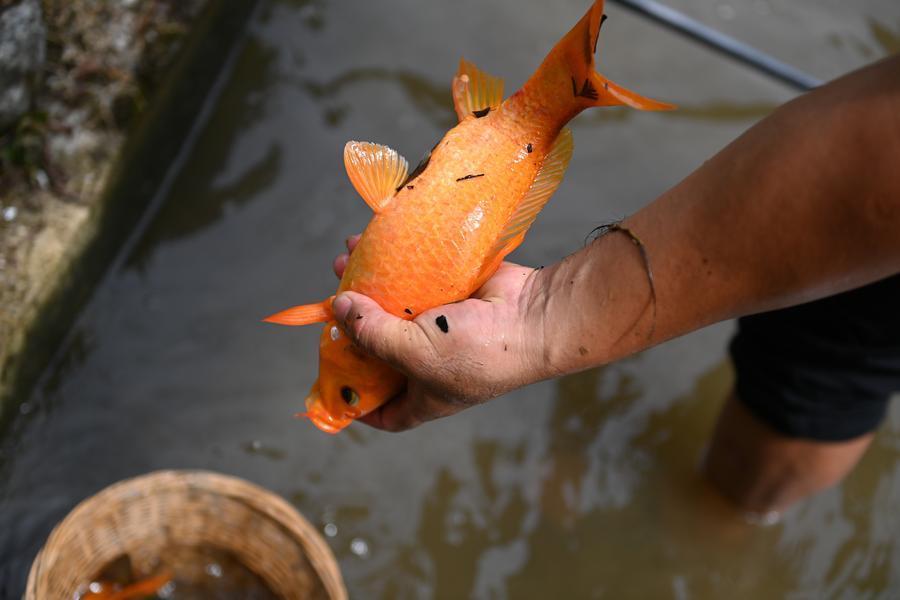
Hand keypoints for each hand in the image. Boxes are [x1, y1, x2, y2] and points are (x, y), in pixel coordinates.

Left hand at [332, 235, 547, 430]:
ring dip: (368, 285)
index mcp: (425, 394)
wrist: (534, 314)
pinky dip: (395, 263)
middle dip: (352, 325)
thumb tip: (339, 307)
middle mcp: (430, 363)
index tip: (333, 384)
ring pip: (393, 307)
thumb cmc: (480, 352)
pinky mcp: (451, 293)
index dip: (357, 404)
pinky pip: (414, 279)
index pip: (385, 412)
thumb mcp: (415, 354)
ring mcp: (441, 326)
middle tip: (332, 301)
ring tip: (346, 261)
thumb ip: (372, 334)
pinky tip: (374, 245)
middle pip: (380, 349)